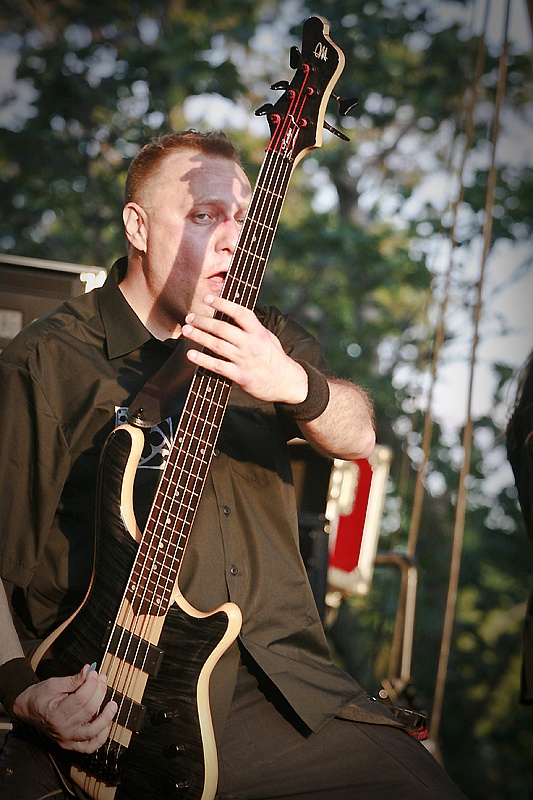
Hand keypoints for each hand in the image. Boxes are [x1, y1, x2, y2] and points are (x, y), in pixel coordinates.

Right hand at [12, 664, 116, 752]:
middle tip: (102, 679)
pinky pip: (89, 747)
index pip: (81, 698)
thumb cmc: (40, 696)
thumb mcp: (53, 684)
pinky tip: (106, 725)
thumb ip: (73, 679)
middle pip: (89, 711)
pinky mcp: (71, 744)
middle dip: (99, 692)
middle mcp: (61, 729)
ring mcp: (67, 739)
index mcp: (55, 713)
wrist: (28, 710)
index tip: (94, 673)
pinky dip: (101, 738)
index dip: (91, 683)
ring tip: (112, 704)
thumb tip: (89, 670)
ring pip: (92, 732)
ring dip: (106, 717)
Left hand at [182, 294, 307, 403]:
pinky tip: (191, 354)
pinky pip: (217, 366)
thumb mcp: (268, 338)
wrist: (287, 383)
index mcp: (258, 332)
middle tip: (189, 317)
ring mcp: (244, 360)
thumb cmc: (275, 359)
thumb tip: (234, 315)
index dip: (223, 304)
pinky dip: (202, 360)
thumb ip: (252, 328)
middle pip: (222, 328)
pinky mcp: (240, 376)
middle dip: (203, 321)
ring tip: (186, 330)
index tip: (208, 299)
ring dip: (199, 336)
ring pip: (217, 345)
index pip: (239, 313)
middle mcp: (251, 344)